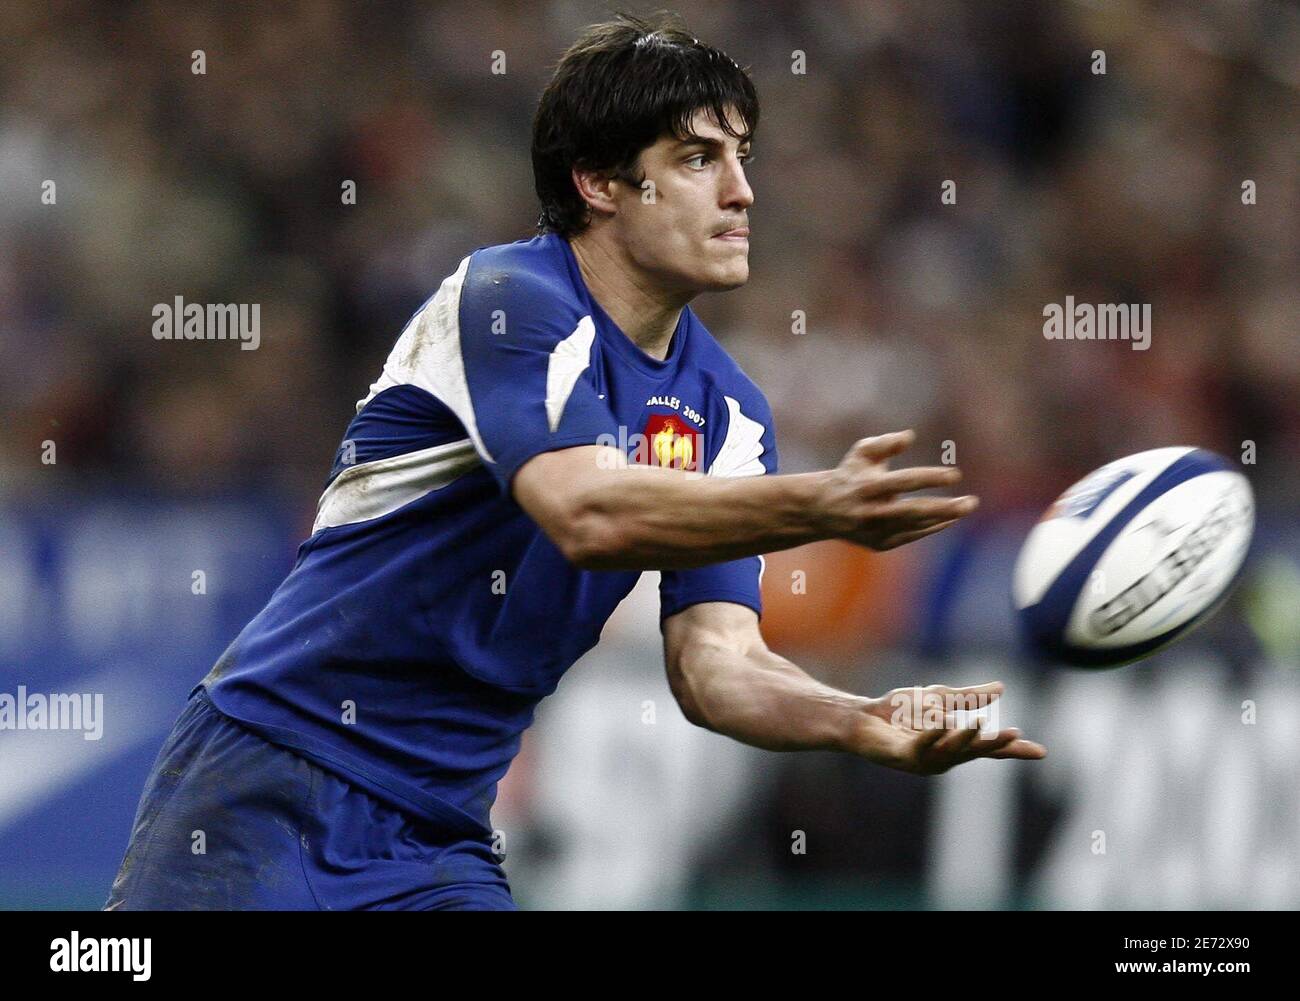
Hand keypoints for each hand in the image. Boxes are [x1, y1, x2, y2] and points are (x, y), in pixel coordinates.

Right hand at [818, 430, 977, 550]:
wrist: (823, 510)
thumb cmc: (850, 474)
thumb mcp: (862, 453)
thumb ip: (885, 443)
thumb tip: (910, 436)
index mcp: (867, 486)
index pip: (905, 482)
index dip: (931, 478)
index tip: (956, 475)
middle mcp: (871, 512)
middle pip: (914, 511)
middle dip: (945, 508)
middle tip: (972, 503)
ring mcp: (875, 531)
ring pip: (916, 526)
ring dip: (944, 517)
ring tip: (966, 507)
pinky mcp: (879, 544)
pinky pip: (911, 536)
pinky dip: (931, 527)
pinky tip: (948, 518)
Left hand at [852, 682, 1046, 774]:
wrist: (860, 720)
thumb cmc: (897, 713)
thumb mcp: (937, 698)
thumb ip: (968, 696)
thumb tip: (1001, 688)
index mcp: (953, 744)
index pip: (988, 747)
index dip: (1012, 749)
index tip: (1041, 751)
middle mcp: (942, 756)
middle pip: (973, 752)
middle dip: (994, 745)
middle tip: (1016, 736)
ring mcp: (923, 759)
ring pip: (948, 751)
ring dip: (964, 740)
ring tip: (980, 726)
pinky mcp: (901, 756)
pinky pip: (920, 747)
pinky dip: (932, 736)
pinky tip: (941, 725)